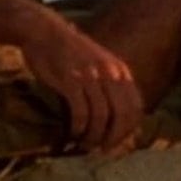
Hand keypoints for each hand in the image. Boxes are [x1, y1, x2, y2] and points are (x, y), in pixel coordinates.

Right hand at [19, 14, 143, 153]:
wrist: (44, 31)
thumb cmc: (70, 52)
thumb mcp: (100, 63)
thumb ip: (111, 83)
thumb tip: (117, 115)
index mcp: (120, 70)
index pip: (136, 107)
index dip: (128, 129)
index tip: (116, 142)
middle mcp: (110, 73)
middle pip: (122, 115)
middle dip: (113, 137)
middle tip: (101, 149)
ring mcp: (91, 76)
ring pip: (101, 117)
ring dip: (94, 136)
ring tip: (84, 144)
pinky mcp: (70, 80)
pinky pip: (81, 112)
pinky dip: (79, 127)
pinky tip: (73, 133)